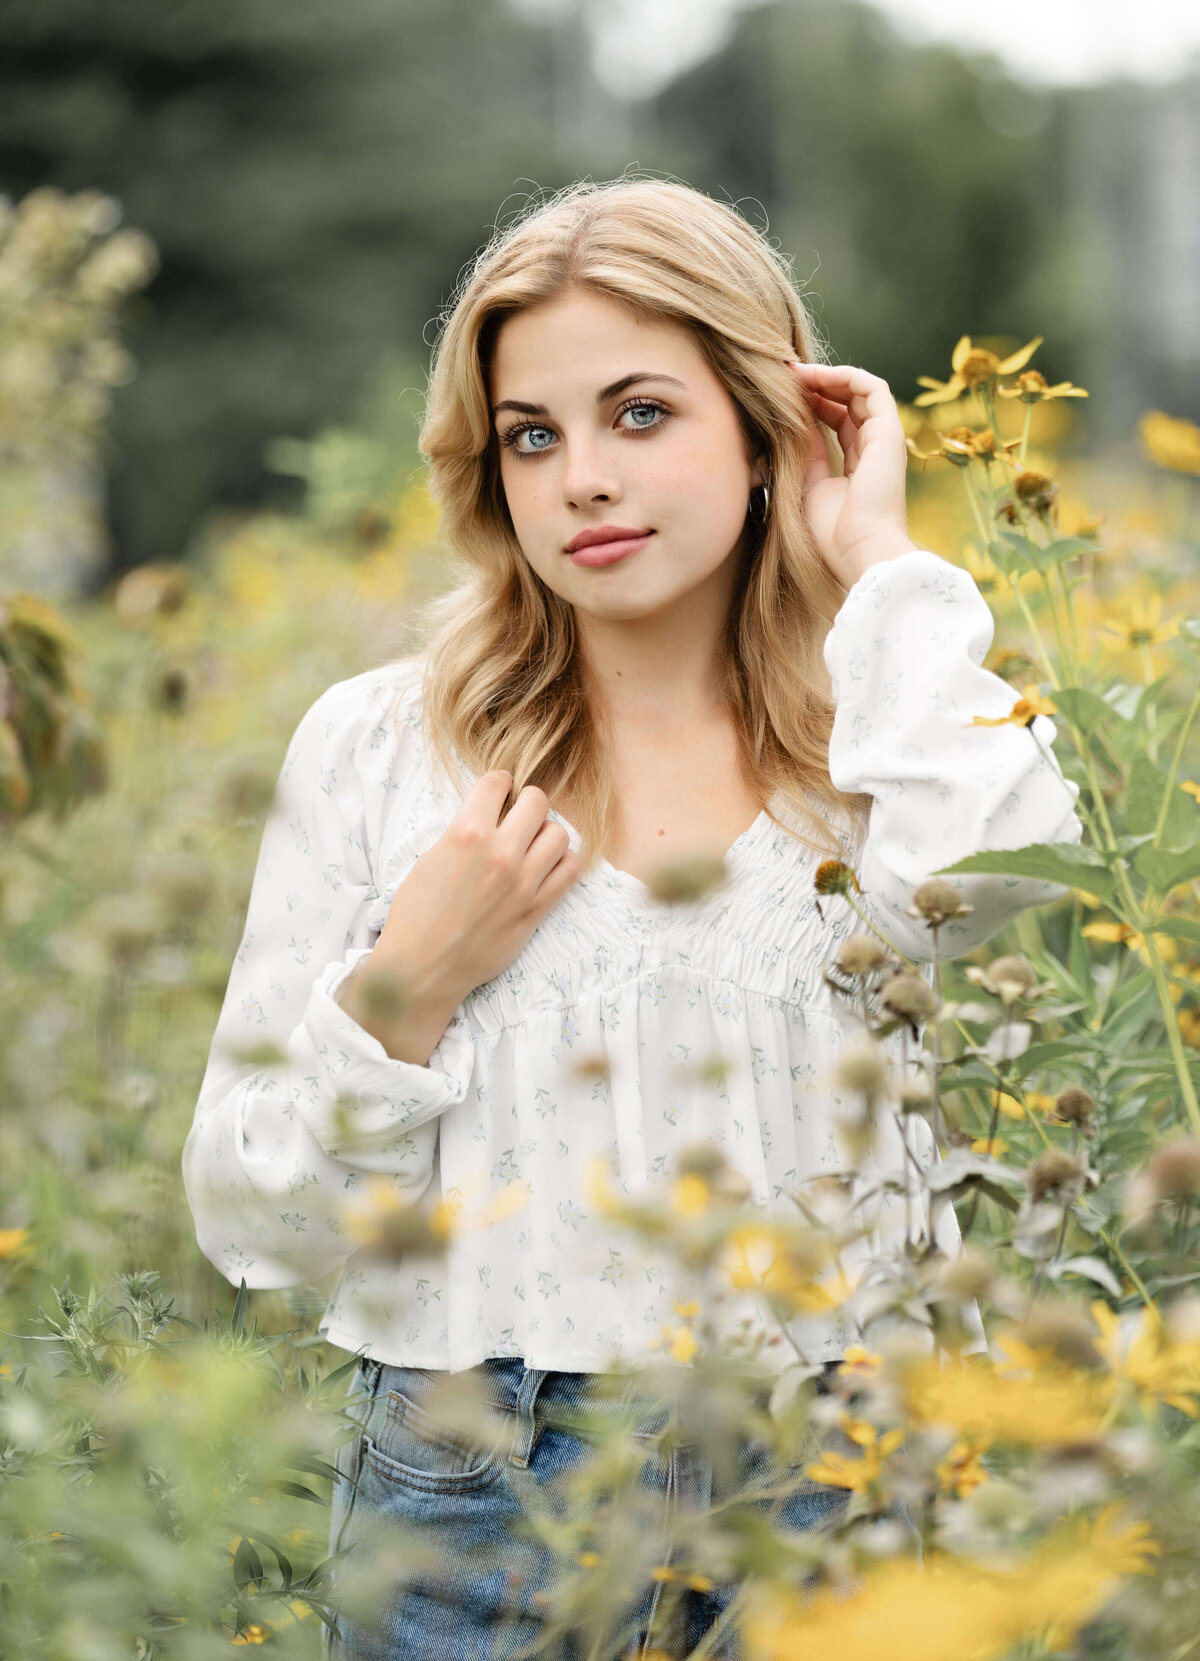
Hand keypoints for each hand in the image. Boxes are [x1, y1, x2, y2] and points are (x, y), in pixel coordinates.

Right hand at [342, 772, 578, 1063]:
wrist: (423, 967)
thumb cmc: (416, 915)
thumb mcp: (430, 859)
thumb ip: (464, 834)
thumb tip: (490, 817)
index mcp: (467, 834)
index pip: (497, 782)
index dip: (498, 783)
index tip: (498, 791)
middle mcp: (500, 854)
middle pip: (537, 801)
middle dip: (527, 802)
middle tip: (518, 814)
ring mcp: (523, 883)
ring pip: (559, 834)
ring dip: (547, 832)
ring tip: (533, 842)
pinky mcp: (536, 910)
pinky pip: (569, 872)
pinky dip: (561, 863)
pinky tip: (546, 867)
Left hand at [787, 360, 919, 588]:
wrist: (858, 551)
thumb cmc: (831, 533)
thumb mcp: (808, 484)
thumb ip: (806, 451)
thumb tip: (793, 420)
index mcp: (858, 465)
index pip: (836, 421)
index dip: (810, 403)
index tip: (780, 395)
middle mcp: (874, 449)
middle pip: (847, 402)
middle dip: (815, 385)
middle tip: (784, 375)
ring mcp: (884, 439)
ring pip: (860, 390)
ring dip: (827, 375)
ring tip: (795, 372)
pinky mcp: (890, 431)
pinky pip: (872, 388)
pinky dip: (844, 375)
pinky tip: (815, 376)